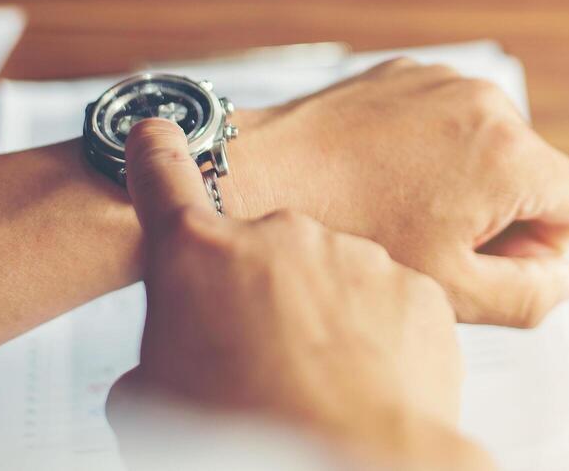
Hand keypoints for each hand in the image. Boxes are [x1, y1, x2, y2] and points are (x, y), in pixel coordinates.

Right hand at [110, 119, 492, 470]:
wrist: (349, 465)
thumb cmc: (244, 440)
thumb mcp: (151, 404)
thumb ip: (155, 360)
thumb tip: (161, 369)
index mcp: (201, 257)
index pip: (164, 181)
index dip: (156, 156)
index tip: (156, 132)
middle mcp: (281, 237)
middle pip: (264, 252)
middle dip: (262, 294)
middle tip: (260, 359)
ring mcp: (357, 256)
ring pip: (334, 277)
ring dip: (325, 318)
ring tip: (318, 385)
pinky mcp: (416, 288)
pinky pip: (390, 304)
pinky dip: (380, 338)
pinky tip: (365, 385)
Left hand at [225, 59, 568, 327]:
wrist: (261, 174)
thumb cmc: (348, 232)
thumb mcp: (450, 290)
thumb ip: (531, 295)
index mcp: (509, 154)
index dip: (546, 247)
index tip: (489, 259)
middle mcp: (487, 102)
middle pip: (538, 170)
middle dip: (505, 212)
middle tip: (440, 243)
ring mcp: (445, 79)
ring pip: (493, 144)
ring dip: (468, 180)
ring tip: (404, 210)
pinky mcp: (408, 71)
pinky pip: (450, 117)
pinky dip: (433, 150)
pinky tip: (383, 180)